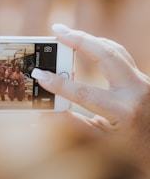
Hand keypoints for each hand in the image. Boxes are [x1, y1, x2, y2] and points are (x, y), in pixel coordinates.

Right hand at [32, 23, 149, 173]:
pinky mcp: (142, 77)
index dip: (59, 83)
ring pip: (115, 49)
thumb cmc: (131, 148)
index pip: (84, 93)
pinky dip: (101, 45)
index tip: (39, 75)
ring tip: (66, 33)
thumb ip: (71, 124)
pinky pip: (120, 54)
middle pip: (106, 54)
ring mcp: (142, 81)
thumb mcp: (100, 139)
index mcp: (124, 112)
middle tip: (56, 30)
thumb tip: (43, 114)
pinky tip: (87, 44)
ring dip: (89, 39)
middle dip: (79, 39)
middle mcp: (136, 92)